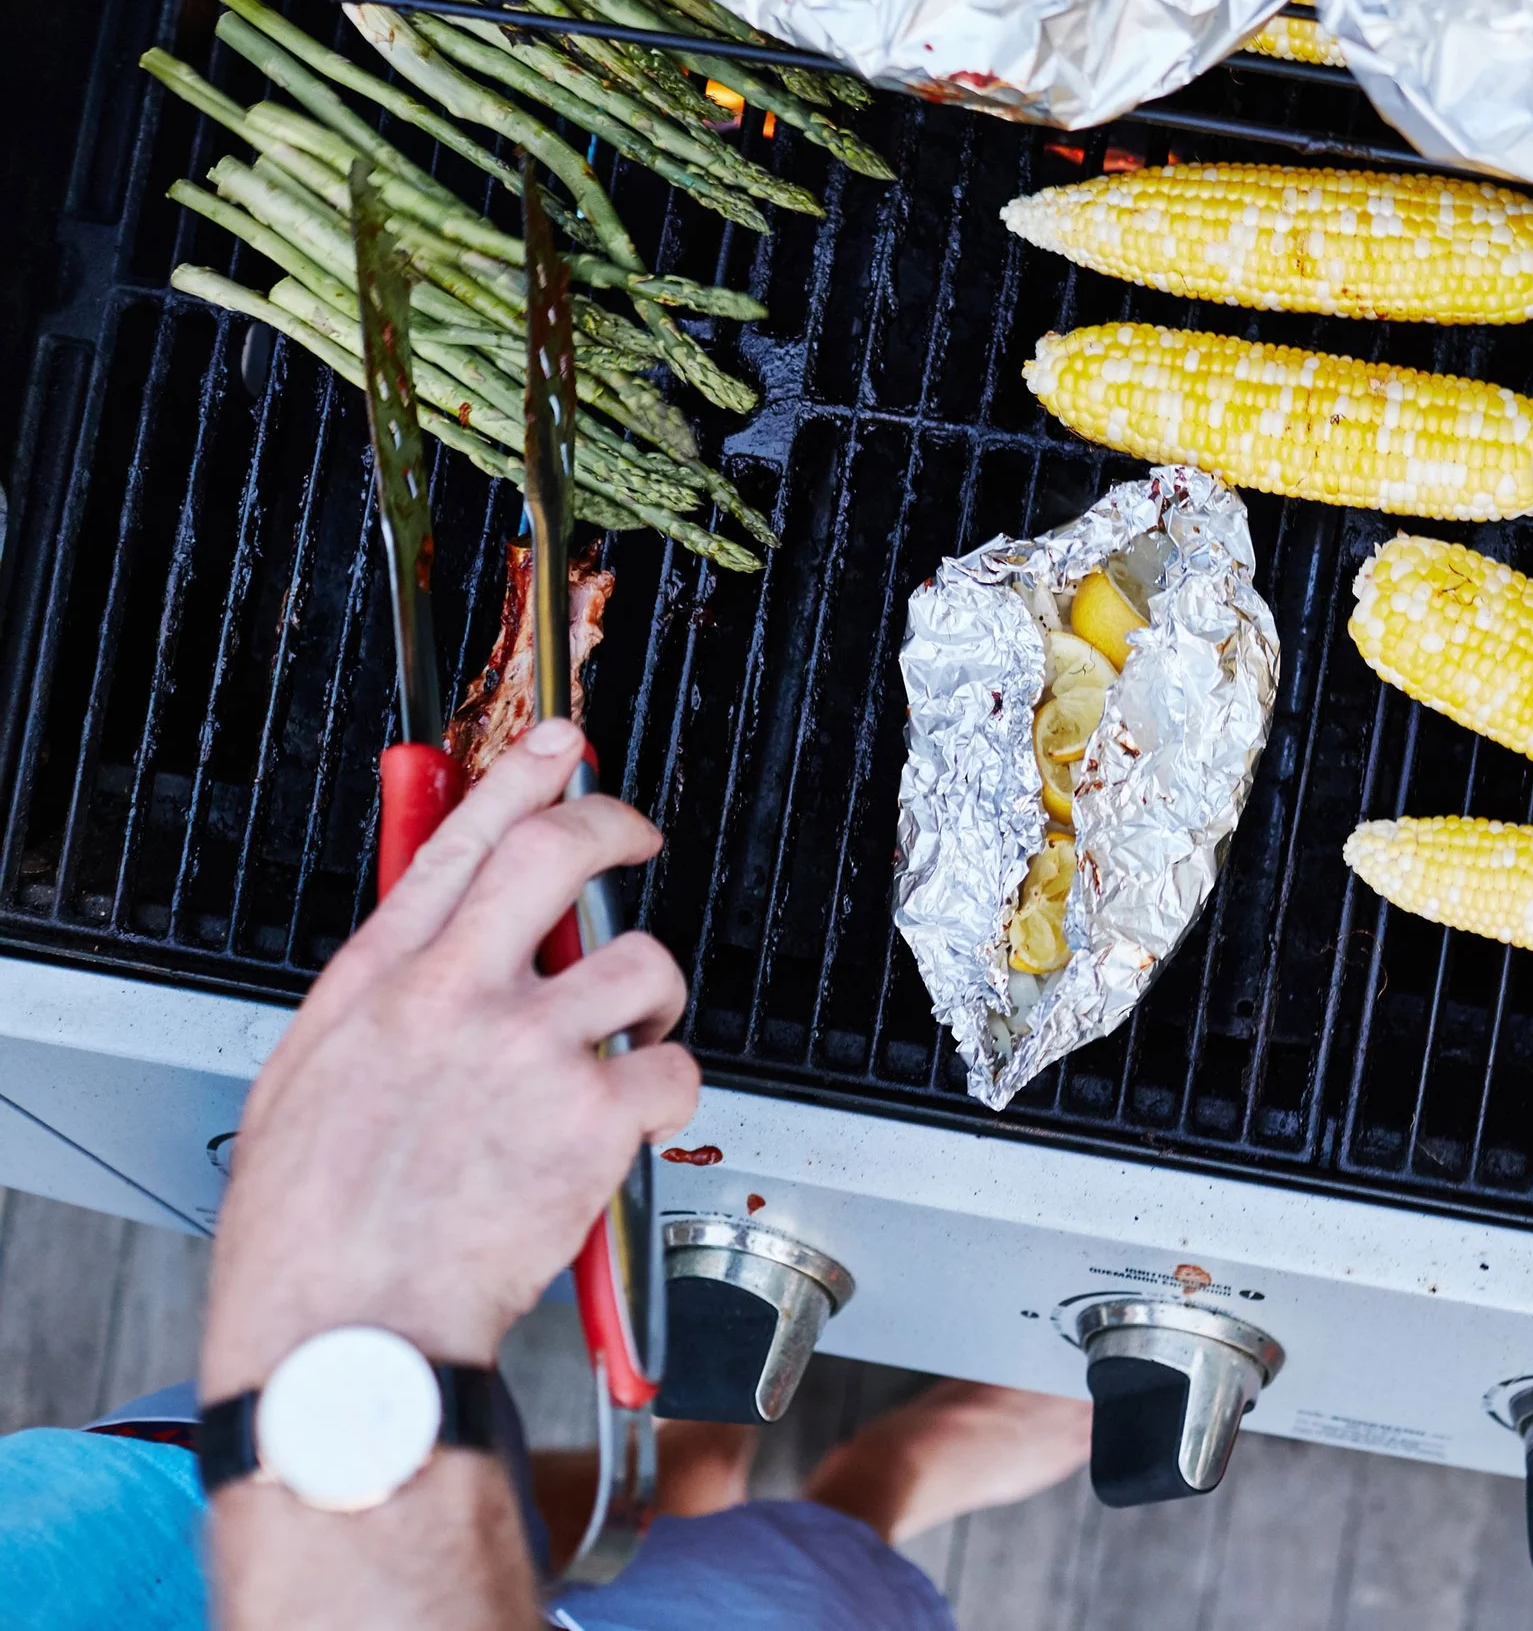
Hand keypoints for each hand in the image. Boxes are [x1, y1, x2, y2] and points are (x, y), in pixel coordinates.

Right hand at [201, 718, 698, 1398]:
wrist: (344, 1335)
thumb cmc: (315, 1235)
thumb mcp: (307, 1086)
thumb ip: (378, 1010)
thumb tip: (432, 963)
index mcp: (378, 985)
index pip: (459, 843)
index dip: (521, 778)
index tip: (560, 747)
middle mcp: (454, 998)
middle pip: (560, 855)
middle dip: (613, 825)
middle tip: (636, 834)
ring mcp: (528, 1051)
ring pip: (641, 966)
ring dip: (651, 1000)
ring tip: (625, 1042)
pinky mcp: (591, 1117)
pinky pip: (675, 1069)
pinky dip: (670, 1095)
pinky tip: (632, 1125)